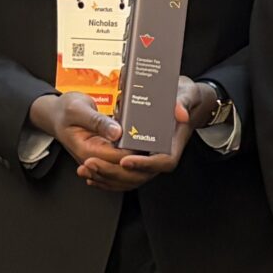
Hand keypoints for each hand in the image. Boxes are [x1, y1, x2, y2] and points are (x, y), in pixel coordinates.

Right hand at [31, 92, 142, 188]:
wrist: (56, 114)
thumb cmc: (65, 111)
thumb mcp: (78, 110)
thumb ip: (97, 121)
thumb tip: (116, 131)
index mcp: (87, 151)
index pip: (117, 159)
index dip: (135, 154)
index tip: (149, 142)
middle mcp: (94, 159)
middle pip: (123, 171)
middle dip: (141, 162)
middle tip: (156, 145)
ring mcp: (100, 159)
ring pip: (124, 172)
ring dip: (140, 164)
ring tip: (152, 148)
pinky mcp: (105, 155)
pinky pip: (121, 166)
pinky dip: (134, 163)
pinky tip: (142, 151)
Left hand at [93, 76, 216, 186]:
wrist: (182, 98)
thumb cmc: (184, 96)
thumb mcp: (186, 94)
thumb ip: (183, 103)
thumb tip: (181, 114)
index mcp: (174, 143)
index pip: (163, 162)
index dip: (144, 164)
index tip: (125, 161)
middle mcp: (161, 153)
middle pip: (141, 174)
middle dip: (115, 172)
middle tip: (93, 163)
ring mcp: (150, 157)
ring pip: (129, 177)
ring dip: (106, 176)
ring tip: (86, 169)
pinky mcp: (139, 156)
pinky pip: (123, 173)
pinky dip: (107, 176)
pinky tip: (91, 173)